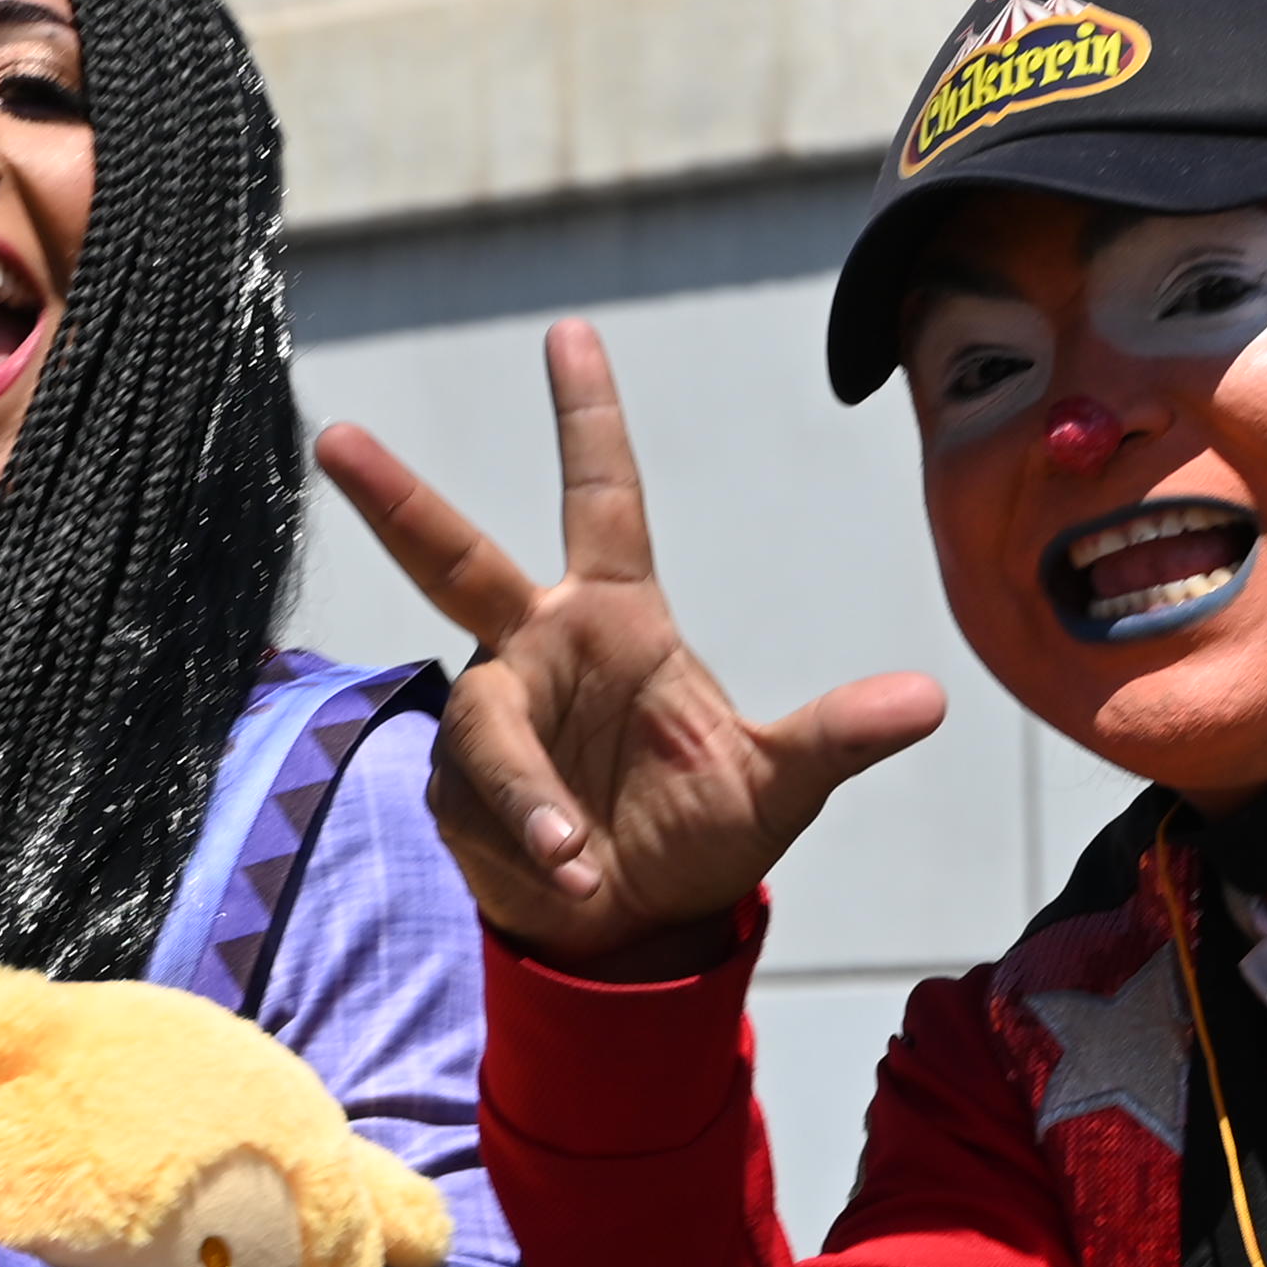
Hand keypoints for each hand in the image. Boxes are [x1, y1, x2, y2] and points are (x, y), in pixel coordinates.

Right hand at [315, 321, 943, 970]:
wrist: (634, 932)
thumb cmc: (699, 837)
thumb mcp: (777, 785)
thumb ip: (837, 736)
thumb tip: (931, 700)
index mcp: (615, 618)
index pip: (600, 497)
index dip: (587, 418)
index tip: (569, 334)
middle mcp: (537, 650)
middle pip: (453, 560)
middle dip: (396, 501)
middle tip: (335, 436)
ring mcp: (492, 718)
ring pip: (483, 731)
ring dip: (527, 797)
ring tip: (576, 857)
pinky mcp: (458, 791)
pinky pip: (479, 804)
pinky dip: (526, 843)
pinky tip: (567, 875)